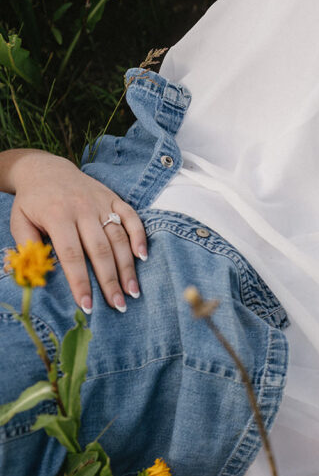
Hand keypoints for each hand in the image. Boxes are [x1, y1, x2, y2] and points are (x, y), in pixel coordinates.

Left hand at [3, 150, 146, 312]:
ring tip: (133, 290)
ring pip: (118, 238)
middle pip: (100, 250)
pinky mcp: (113, 198)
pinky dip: (140, 236)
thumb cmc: (32, 202)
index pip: (71, 255)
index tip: (88, 305)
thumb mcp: (19, 221)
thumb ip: (30, 246)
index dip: (81, 282)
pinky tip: (143, 257)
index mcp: (56, 216)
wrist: (45, 169)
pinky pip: (131, 217)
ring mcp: (100, 203)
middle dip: (110, 281)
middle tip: (118, 305)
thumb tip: (43, 276)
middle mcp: (82, 209)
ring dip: (128, 266)